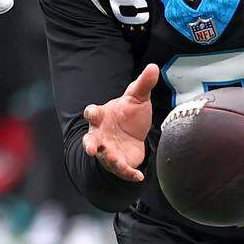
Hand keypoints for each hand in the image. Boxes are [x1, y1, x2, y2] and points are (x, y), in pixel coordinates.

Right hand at [82, 63, 157, 181]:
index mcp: (102, 116)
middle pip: (90, 140)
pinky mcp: (119, 162)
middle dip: (89, 144)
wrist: (133, 135)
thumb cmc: (129, 114)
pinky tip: (139, 177)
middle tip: (90, 148)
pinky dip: (129, 174)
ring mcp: (108, 150)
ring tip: (115, 162)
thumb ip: (143, 84)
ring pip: (104, 157)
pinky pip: (122, 170)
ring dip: (108, 159)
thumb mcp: (137, 98)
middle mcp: (101, 135)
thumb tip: (153, 67)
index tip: (92, 113)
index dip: (91, 113)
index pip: (92, 113)